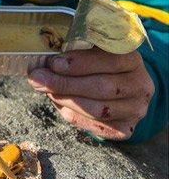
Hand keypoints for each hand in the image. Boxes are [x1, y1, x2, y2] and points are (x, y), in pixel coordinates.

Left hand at [28, 47, 153, 139]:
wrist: (121, 89)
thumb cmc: (100, 65)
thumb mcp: (93, 50)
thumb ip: (75, 51)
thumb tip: (44, 61)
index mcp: (132, 58)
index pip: (110, 59)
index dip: (80, 62)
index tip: (54, 63)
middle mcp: (140, 84)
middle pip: (102, 87)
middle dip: (65, 83)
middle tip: (38, 80)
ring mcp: (135, 109)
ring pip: (99, 109)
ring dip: (67, 100)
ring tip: (47, 92)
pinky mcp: (126, 128)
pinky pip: (98, 127)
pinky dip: (76, 117)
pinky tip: (61, 106)